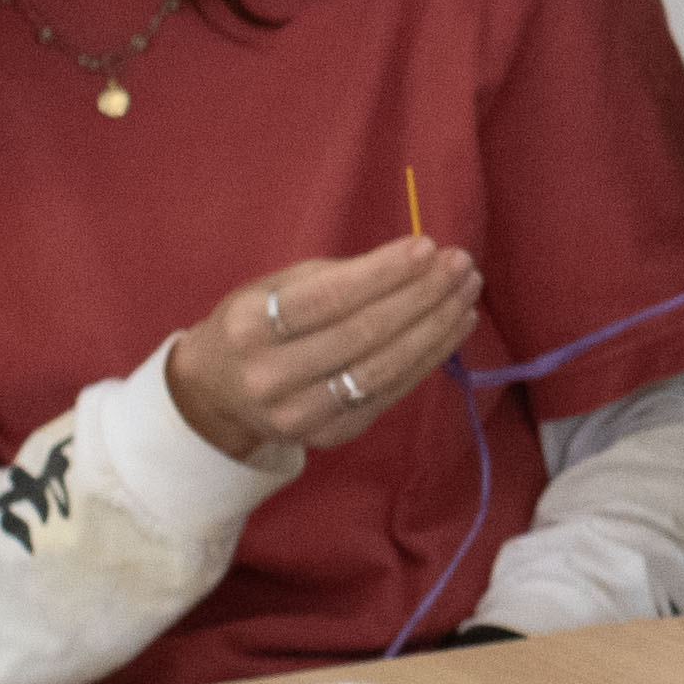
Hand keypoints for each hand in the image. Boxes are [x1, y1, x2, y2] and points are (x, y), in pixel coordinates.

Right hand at [169, 241, 481, 468]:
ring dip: (436, 328)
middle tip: (460, 265)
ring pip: (383, 370)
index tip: (427, 247)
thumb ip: (338, 275)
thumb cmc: (256, 324)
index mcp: (249, 328)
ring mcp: (299, 414)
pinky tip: (455, 325)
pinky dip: (430, 358)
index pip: (328, 299)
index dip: (383, 274)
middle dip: (421, 296)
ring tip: (466, 292)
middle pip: (362, 335)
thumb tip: (417, 259)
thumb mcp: (276, 287)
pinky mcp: (329, 435)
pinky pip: (390, 394)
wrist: (216, 394)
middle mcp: (270, 377)